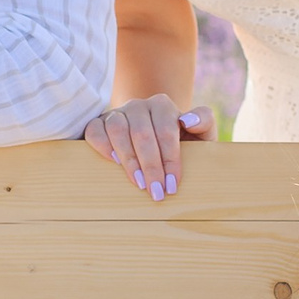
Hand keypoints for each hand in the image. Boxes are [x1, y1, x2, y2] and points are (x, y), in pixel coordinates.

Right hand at [83, 95, 211, 201]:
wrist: (155, 144)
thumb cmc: (181, 143)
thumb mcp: (200, 134)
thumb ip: (204, 122)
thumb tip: (188, 120)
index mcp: (163, 106)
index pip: (166, 131)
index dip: (170, 160)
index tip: (172, 186)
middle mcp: (138, 105)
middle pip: (142, 133)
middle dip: (151, 166)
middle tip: (156, 193)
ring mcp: (117, 113)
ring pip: (118, 129)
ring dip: (128, 159)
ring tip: (138, 183)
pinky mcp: (99, 123)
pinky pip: (94, 129)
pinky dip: (102, 146)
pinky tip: (113, 163)